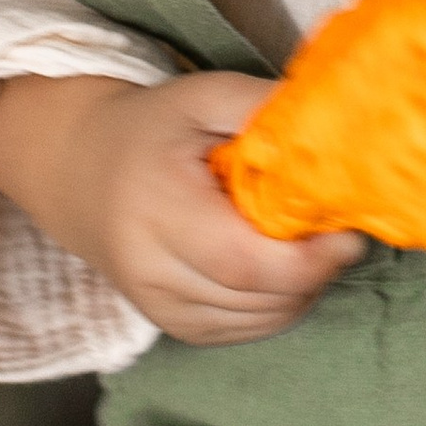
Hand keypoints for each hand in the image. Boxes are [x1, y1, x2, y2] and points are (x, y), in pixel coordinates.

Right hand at [0, 70, 366, 346]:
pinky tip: (281, 269)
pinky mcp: (170, 324)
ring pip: (257, 320)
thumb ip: (261, 106)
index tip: (348, 232)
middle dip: (315, 272)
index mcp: (158, 208)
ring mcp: (158, 305)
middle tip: (339, 235)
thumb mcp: (201, 95)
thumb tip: (331, 124)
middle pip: (258, 298)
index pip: (246, 261)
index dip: (309, 259)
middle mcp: (151, 269)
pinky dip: (278, 306)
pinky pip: (243, 330)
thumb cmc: (151, 128)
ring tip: (310, 246)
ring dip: (301, 291)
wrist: (77, 168)